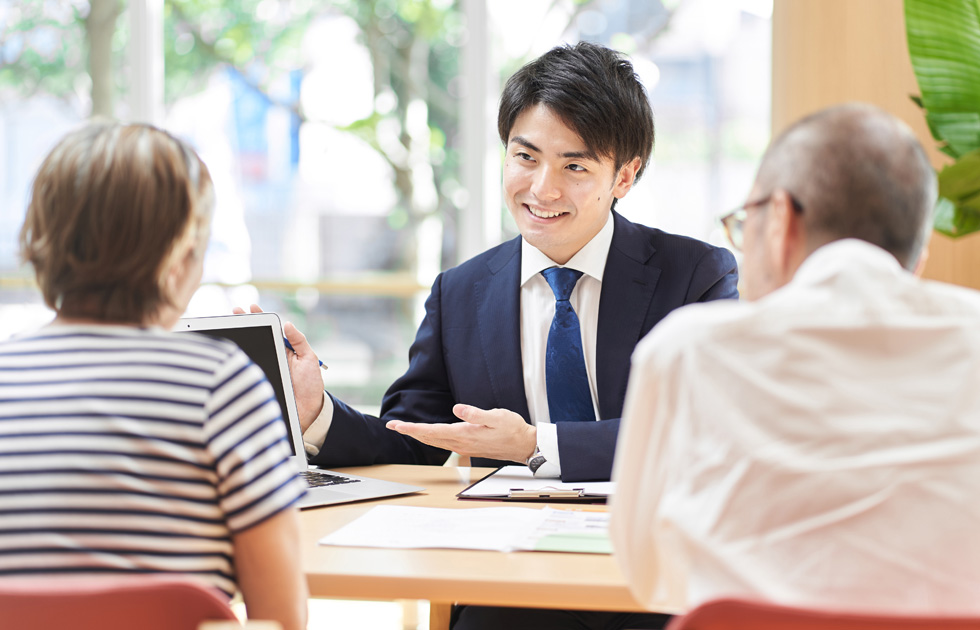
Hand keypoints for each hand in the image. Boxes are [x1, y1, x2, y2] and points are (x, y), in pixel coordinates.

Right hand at [233, 304, 325, 430]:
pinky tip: (230, 353)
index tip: (250, 308)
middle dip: (243, 323)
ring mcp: (263, 369)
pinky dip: (237, 362)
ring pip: (248, 353)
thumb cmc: (311, 384)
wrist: (308, 411)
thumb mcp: (309, 359)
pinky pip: (246, 371)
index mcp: (283, 349)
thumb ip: (300, 341)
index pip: (269, 330)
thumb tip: (288, 323)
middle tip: (234, 311)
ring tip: (229, 327)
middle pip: (255, 337)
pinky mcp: (258, 382)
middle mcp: (271, 356)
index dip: (259, 318)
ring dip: (237, 340)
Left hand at [386, 404, 535, 462]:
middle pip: (429, 438)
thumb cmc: (512, 428)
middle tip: (392, 425)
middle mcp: (460, 443)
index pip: (432, 431)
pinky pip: (443, 443)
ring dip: (418, 435)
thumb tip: (457, 409)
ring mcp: (463, 447)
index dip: (412, 428)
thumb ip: (475, 414)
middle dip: (409, 431)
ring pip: (434, 442)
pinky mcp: (467, 446)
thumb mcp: (497, 416)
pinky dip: (430, 438)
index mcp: (464, 434)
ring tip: (405, 428)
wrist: (524, 446)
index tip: (397, 425)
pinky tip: (427, 435)